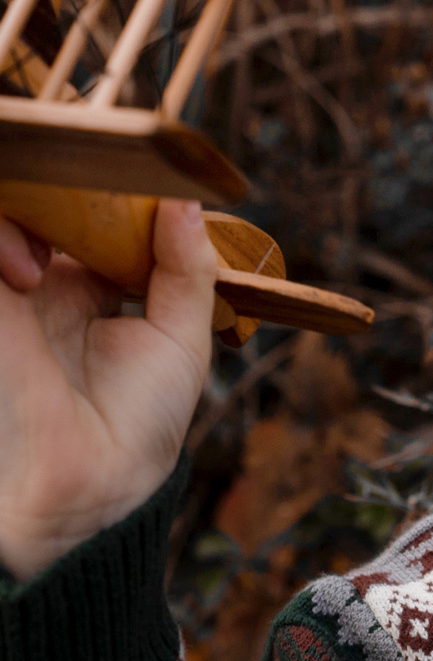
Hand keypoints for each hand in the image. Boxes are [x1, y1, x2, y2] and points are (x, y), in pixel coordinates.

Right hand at [0, 199, 217, 579]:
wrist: (93, 487)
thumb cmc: (140, 424)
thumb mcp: (182, 339)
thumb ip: (186, 269)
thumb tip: (186, 200)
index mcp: (90, 284)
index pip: (88, 208)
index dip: (106, 185)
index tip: (135, 173)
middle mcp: (43, 279)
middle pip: (41, 195)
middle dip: (60, 180)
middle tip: (86, 185)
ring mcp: (9, 289)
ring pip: (8, 203)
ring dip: (24, 207)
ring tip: (47, 256)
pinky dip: (0, 236)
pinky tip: (26, 272)